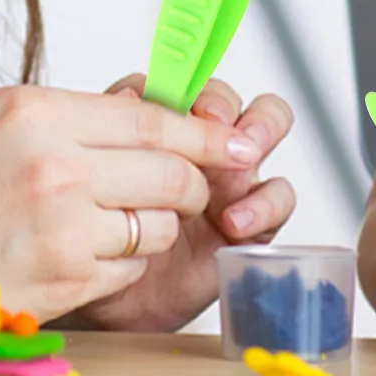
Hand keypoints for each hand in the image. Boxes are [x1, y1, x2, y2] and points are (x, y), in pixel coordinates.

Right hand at [0, 84, 265, 359]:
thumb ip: (60, 114)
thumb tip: (135, 112)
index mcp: (36, 112)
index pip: (153, 119)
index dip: (202, 132)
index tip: (229, 138)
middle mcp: (56, 167)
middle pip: (172, 173)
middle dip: (191, 182)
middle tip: (186, 186)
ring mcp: (61, 230)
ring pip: (155, 225)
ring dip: (152, 225)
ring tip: (115, 222)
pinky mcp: (62, 285)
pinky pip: (128, 270)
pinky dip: (121, 264)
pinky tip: (84, 255)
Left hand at [66, 75, 295, 331]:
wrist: (111, 294)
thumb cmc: (99, 229)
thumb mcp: (96, 179)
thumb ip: (113, 138)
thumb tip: (130, 97)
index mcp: (162, 122)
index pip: (183, 81)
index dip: (189, 87)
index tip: (186, 108)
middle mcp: (200, 141)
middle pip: (231, 96)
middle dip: (228, 102)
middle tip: (223, 128)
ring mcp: (230, 175)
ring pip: (266, 128)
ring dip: (261, 132)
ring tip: (244, 161)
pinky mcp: (252, 217)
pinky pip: (279, 195)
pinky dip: (266, 202)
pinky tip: (236, 222)